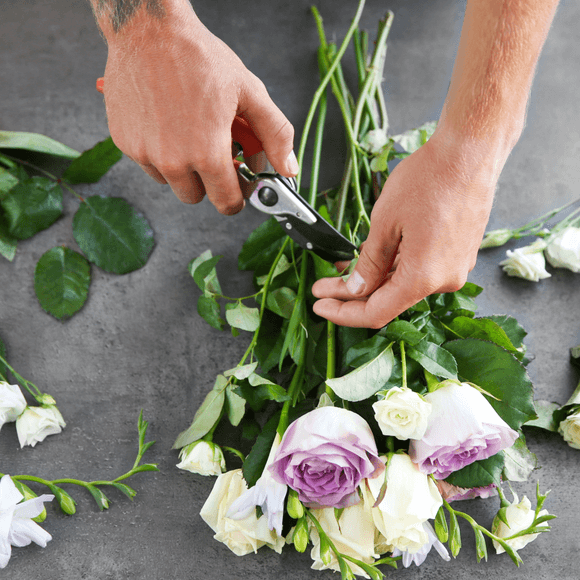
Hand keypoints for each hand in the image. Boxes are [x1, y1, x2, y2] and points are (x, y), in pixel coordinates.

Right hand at [100, 3, 295, 213]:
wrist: (148, 29)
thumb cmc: (197, 57)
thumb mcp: (249, 92)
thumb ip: (275, 134)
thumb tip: (288, 168)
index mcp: (207, 154)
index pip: (226, 203)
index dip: (237, 196)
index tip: (239, 185)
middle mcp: (173, 161)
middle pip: (196, 196)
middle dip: (209, 180)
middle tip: (215, 150)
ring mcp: (145, 153)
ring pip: (171, 181)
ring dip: (183, 166)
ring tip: (191, 130)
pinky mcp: (124, 142)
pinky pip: (148, 162)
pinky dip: (159, 150)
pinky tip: (168, 122)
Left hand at [311, 130, 503, 327]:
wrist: (470, 152)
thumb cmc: (430, 178)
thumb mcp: (385, 222)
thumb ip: (369, 262)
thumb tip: (356, 288)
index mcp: (423, 277)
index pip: (376, 313)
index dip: (344, 314)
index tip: (321, 305)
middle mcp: (443, 280)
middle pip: (389, 299)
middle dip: (352, 294)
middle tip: (323, 286)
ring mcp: (453, 267)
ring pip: (403, 284)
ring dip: (372, 279)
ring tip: (342, 268)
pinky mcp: (457, 254)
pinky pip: (420, 270)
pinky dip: (394, 268)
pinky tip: (372, 257)